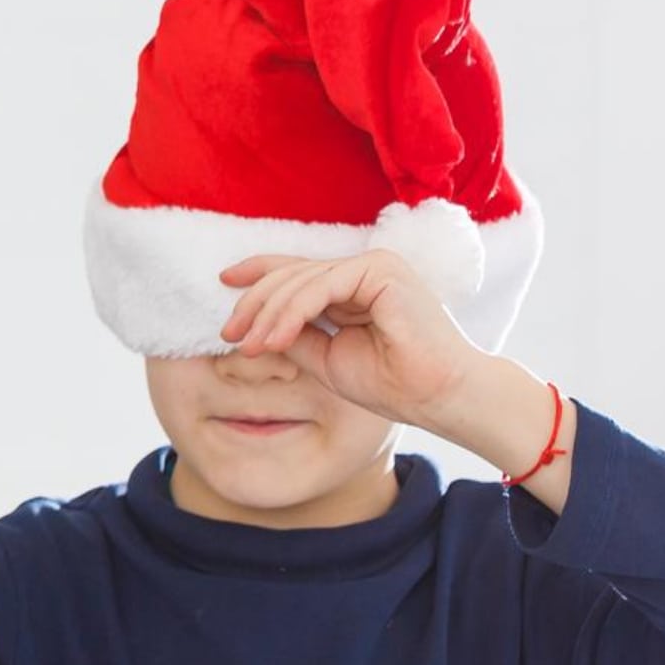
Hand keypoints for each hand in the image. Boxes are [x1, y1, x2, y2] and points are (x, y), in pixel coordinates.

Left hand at [218, 247, 485, 428]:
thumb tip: (256, 327)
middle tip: (229, 334)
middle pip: (293, 274)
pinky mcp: (380, 271)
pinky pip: (319, 287)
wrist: (441, 398)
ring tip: (249, 346)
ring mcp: (374, 266)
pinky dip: (291, 313)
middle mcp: (365, 269)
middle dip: (254, 304)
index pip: (299, 270)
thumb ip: (296, 337)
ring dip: (268, 315)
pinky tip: (274, 338)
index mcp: (356, 286)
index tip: (224, 283)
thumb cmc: (394, 384)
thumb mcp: (327, 359)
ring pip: (301, 280)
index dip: (259, 273)